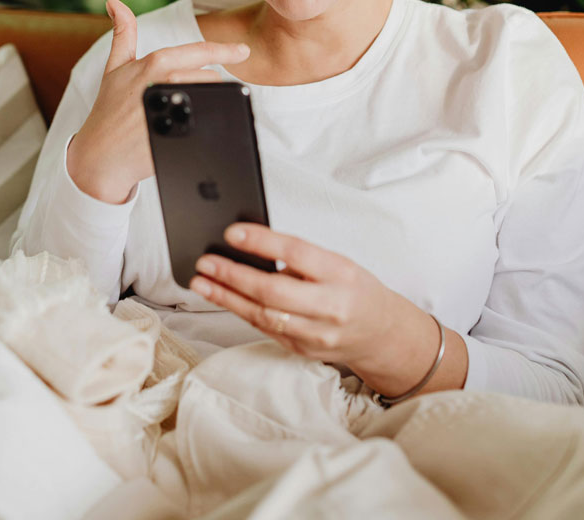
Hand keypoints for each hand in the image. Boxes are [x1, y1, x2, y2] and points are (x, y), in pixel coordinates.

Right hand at [66, 0, 249, 203]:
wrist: (99, 156)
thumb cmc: (109, 110)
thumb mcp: (114, 68)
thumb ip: (123, 34)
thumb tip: (115, 4)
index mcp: (155, 62)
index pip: (200, 51)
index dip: (226, 50)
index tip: (243, 50)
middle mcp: (165, 82)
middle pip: (210, 77)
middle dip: (205, 87)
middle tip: (183, 100)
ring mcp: (172, 108)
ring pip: (211, 98)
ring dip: (204, 104)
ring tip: (180, 114)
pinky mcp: (177, 134)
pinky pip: (207, 123)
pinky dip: (203, 123)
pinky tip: (185, 129)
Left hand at [188, 223, 433, 391]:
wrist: (381, 333)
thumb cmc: (355, 289)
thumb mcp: (338, 263)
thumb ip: (302, 259)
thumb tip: (253, 249)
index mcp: (341, 274)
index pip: (297, 253)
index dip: (262, 242)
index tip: (232, 234)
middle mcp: (330, 306)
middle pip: (273, 291)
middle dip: (234, 275)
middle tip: (206, 262)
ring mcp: (316, 333)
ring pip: (264, 315)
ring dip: (227, 297)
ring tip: (201, 282)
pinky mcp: (303, 350)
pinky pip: (266, 330)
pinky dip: (242, 312)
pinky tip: (224, 298)